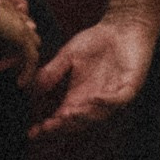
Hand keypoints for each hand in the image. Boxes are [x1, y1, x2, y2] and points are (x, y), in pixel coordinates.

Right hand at [29, 12, 156, 137]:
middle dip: (64, 125)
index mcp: (79, 95)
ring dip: (83, 117)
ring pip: (99, 114)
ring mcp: (113, 95)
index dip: (49, 125)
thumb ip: (52, 72)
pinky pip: (119, 99)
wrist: (121, 27)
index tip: (33, 132)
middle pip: (79, 121)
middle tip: (48, 127)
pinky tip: (94, 98)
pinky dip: (108, 101)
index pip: (62, 116)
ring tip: (66, 115)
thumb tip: (30, 88)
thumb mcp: (68, 55)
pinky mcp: (129, 86)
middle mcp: (95, 100)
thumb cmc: (96, 41)